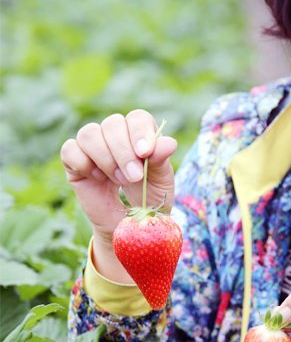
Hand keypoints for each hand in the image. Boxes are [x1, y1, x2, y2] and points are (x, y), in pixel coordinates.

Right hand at [60, 110, 176, 240]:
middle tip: (134, 178)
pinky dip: (84, 164)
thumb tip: (169, 143)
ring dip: (105, 159)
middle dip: (124, 152)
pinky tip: (98, 179)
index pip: (137, 118)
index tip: (145, 153)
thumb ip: (162, 161)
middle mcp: (115, 134)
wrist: (128, 224)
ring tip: (118, 180)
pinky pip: (70, 150)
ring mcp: (92, 145)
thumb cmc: (148, 199)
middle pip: (112, 124)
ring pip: (89, 134)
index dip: (140, 132)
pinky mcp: (74, 160)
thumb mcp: (161, 182)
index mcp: (140, 133)